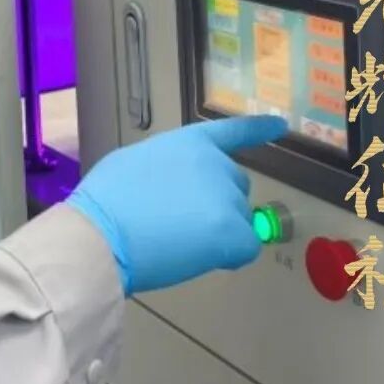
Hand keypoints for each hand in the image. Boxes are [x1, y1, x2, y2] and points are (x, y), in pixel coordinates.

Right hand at [67, 114, 286, 295]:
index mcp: (190, 143)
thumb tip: (174, 187)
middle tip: (182, 222)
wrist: (104, 231)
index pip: (232, 131)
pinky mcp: (232, 232)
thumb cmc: (109, 199)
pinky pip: (246, 247)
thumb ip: (168, 167)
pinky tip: (200, 258)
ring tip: (181, 242)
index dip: (258, 129)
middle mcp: (215, 164)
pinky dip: (229, 256)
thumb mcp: (138, 162)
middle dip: (217, 203)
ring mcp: (226, 197)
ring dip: (219, 230)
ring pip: (239, 219)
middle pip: (236, 185)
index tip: (280, 126)